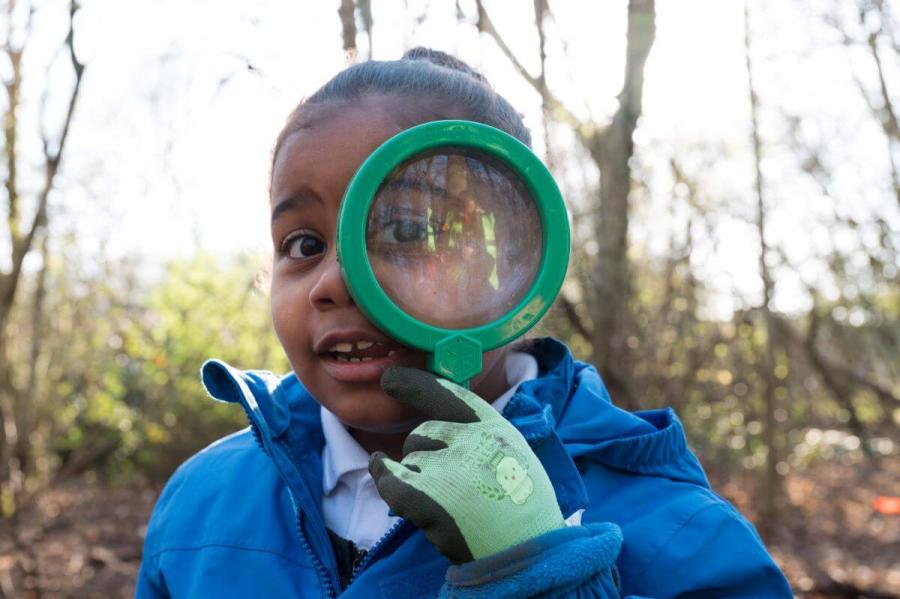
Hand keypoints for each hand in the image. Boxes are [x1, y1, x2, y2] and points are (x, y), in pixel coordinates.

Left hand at [369, 367, 564, 563]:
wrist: (527, 551)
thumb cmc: (521, 507)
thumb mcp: (512, 455)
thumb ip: (481, 437)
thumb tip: (442, 428)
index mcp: (493, 428)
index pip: (447, 394)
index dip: (414, 384)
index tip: (390, 378)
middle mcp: (470, 440)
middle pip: (422, 434)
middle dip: (425, 454)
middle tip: (450, 482)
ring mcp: (448, 468)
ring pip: (410, 459)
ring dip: (417, 476)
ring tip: (448, 501)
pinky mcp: (428, 498)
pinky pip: (389, 478)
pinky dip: (382, 474)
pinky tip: (381, 469)